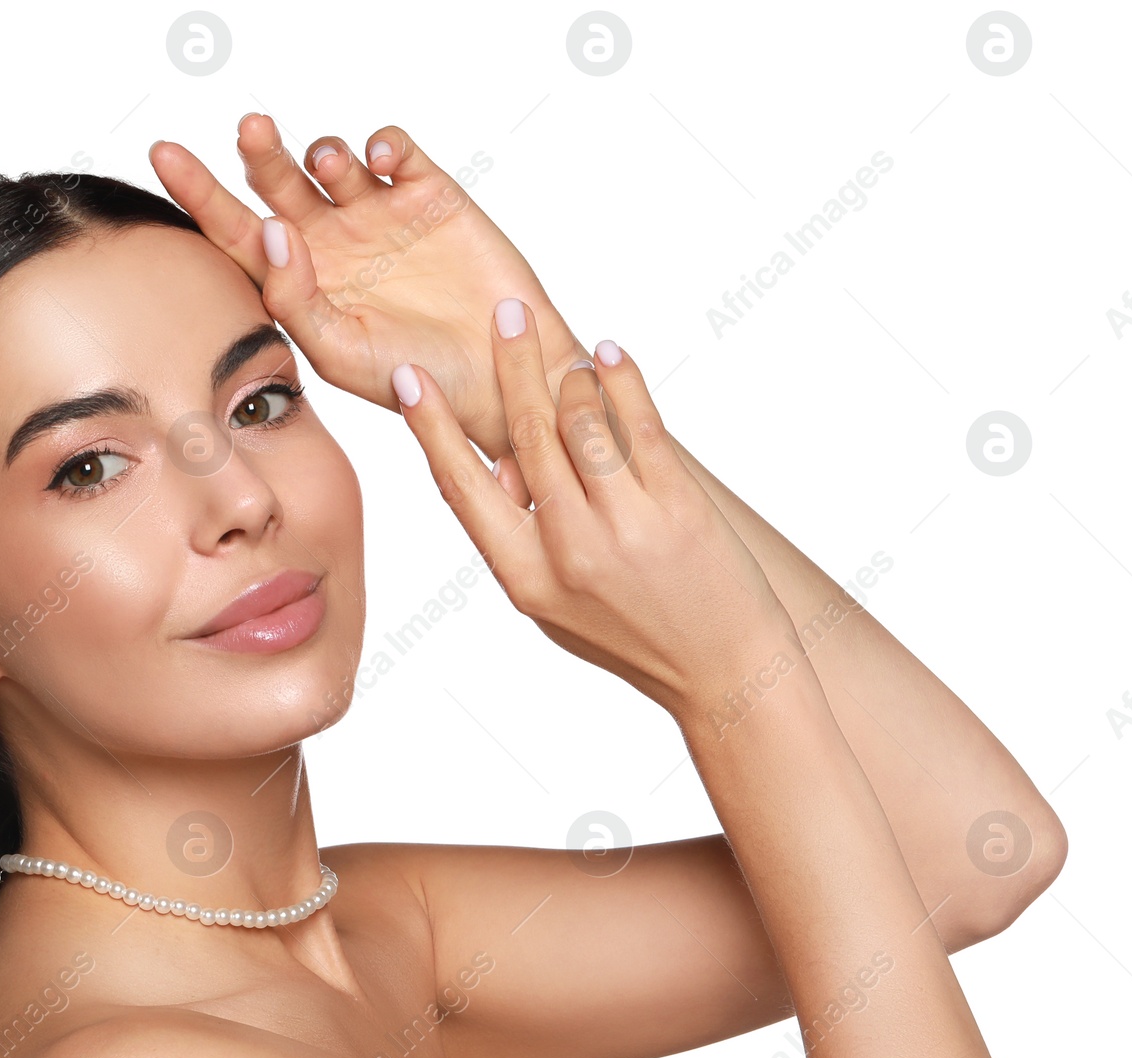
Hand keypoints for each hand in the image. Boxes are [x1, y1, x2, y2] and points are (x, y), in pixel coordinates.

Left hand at [148, 119, 589, 493]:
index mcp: (302, 283)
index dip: (199, 193)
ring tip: (328, 168)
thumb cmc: (418, 380)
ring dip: (320, 151)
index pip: (238, 232)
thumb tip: (269, 231)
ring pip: (330, 160)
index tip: (164, 153)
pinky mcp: (427, 195)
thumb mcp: (341, 353)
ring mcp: (379, 217)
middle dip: (259, 152)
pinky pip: (392, 149)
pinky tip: (379, 162)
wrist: (500, 378)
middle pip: (277, 182)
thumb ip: (296, 297)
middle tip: (251, 131)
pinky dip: (381, 143)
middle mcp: (334, 244)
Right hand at [390, 300, 794, 721]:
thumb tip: (502, 469)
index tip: (408, 378)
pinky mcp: (678, 504)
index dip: (430, 426)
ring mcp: (626, 526)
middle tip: (503, 314)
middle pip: (524, 434)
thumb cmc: (632, 635)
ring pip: (580, 420)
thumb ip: (520, 540)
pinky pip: (639, 423)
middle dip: (509, 364)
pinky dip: (620, 378)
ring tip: (566, 356)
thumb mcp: (553, 607)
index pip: (460, 486)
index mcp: (523, 577)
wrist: (722, 670)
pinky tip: (608, 356)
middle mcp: (568, 550)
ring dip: (570, 375)